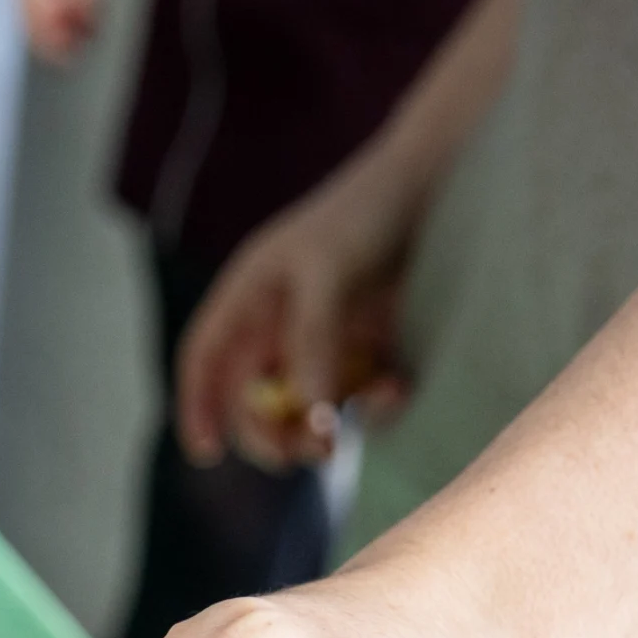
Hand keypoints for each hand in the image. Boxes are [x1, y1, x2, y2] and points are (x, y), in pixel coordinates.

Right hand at [18, 0, 108, 61]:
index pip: (33, 20)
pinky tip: (79, 9)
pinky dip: (58, 6)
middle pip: (31, 17)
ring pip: (35, 8)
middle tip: (83, 45)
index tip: (72, 56)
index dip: (52, 43)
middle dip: (57, 35)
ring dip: (60, 22)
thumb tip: (81, 26)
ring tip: (86, 28)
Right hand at [172, 165, 415, 471]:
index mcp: (249, 295)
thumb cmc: (367, 214)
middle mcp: (281, 322)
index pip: (206, 359)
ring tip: (354, 427)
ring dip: (327, 427)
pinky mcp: (372, 349)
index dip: (198, 405)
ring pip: (308, 408)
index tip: (207, 452)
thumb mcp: (326, 274)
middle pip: (255, 399)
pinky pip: (361, 399)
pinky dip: (377, 405)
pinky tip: (397, 388)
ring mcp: (328, 338)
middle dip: (272, 432)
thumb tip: (306, 418)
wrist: (439, 183)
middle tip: (302, 454)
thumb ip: (310, 344)